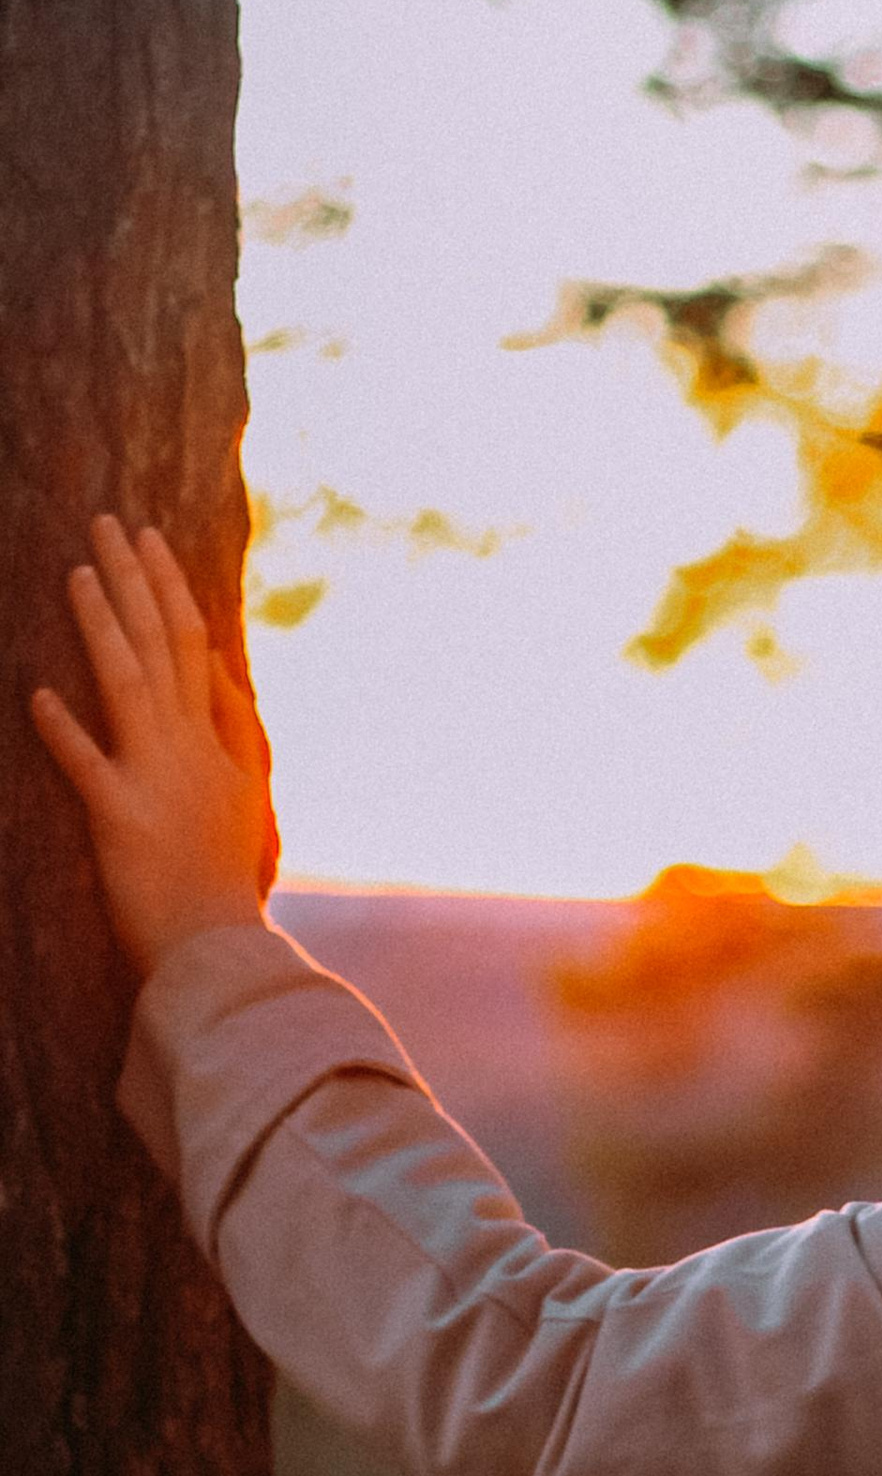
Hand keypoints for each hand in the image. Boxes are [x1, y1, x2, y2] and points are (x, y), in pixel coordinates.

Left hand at [30, 517, 278, 976]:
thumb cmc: (227, 885)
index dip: (171, 593)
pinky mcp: (121, 820)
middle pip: (162, 648)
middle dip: (134, 581)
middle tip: (109, 524)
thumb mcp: (250, 801)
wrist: (220, 951)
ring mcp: (156, 781)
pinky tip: (37, 693)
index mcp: (217, 746)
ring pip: (130, 685)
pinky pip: (88, 766)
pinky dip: (63, 730)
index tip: (147, 546)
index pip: (195, 651)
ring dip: (102, 625)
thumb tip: (221, 676)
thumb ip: (239, 735)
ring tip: (76, 572)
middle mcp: (189, 751)